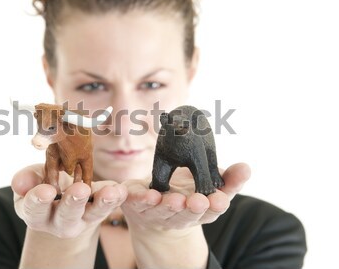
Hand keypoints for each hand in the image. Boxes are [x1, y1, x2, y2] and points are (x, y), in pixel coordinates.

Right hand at [11, 164, 127, 237]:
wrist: (63, 195)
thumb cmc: (44, 183)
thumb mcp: (33, 179)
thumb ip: (27, 179)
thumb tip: (19, 184)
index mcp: (36, 213)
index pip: (34, 208)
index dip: (38, 200)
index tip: (46, 191)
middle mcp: (58, 222)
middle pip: (66, 216)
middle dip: (73, 203)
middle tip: (80, 189)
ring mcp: (81, 219)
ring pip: (92, 214)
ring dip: (102, 203)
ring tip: (109, 192)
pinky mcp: (99, 213)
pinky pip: (109, 206)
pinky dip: (116, 198)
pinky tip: (121, 189)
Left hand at [121, 162, 250, 230]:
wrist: (151, 206)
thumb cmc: (185, 193)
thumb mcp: (209, 184)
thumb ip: (228, 179)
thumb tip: (246, 168)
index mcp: (199, 211)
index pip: (211, 210)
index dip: (216, 205)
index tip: (220, 200)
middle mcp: (178, 216)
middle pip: (188, 214)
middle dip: (194, 208)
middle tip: (199, 201)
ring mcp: (156, 213)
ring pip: (163, 211)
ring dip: (169, 206)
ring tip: (176, 200)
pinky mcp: (137, 206)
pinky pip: (136, 202)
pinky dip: (140, 199)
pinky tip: (145, 194)